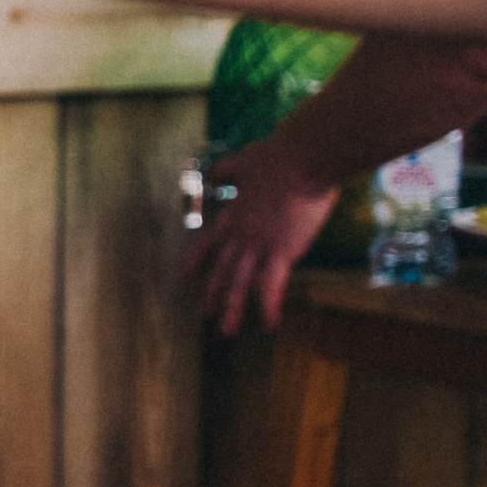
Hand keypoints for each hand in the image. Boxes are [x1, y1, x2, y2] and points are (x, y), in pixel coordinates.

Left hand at [179, 143, 337, 335]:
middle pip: (222, 268)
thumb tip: (213, 175)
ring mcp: (259, 244)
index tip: (185, 275)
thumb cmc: (278, 156)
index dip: (196, 259)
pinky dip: (268, 306)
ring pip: (240, 283)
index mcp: (233, 213)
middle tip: (205, 313)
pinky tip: (268, 324)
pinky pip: (271, 286)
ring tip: (225, 330)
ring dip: (233, 308)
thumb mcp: (243, 160)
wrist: (301, 159)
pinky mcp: (282, 251)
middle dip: (213, 293)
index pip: (209, 241)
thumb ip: (226, 170)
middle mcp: (241, 234)